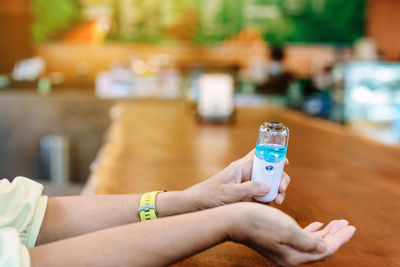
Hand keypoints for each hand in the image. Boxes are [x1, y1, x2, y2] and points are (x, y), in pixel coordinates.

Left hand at [185, 150, 290, 209]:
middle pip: (270, 171)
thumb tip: (268, 187)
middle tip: (281, 188)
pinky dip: (270, 201)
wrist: (196, 207)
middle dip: (279, 178)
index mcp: (241, 167)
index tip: (285, 161)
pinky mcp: (247, 199)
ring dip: (277, 191)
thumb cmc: (209, 196)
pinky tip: (271, 206)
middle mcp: (247, 175)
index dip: (274, 154)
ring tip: (278, 200)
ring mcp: (248, 187)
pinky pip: (263, 197)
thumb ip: (249, 189)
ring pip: (269, 185)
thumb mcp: (229, 193)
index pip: (260, 154)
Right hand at [226, 203, 355, 266]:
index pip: (325, 250)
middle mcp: (291, 256)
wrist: (236, 220)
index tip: (351, 227)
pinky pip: (301, 239)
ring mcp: (284, 250)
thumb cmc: (260, 222)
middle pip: (320, 248)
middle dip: (335, 236)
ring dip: (325, 232)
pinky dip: (312, 231)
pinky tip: (317, 225)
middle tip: (347, 224)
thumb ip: (308, 241)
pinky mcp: (278, 242)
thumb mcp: (287, 229)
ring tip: (336, 223)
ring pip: (312, 242)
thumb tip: (324, 248)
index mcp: (295, 256)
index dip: (339, 239)